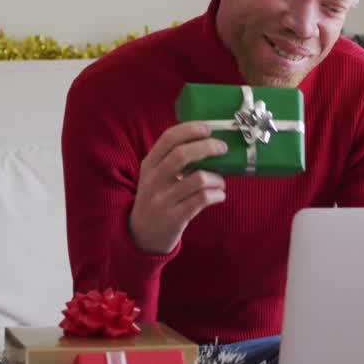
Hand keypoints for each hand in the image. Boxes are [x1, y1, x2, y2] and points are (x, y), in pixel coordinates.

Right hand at [129, 122, 228, 254]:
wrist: (141, 234)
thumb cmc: (157, 198)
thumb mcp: (155, 176)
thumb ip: (173, 159)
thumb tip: (208, 140)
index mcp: (149, 164)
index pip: (168, 138)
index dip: (190, 129)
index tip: (208, 128)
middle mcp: (154, 180)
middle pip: (182, 155)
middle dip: (207, 147)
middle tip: (222, 148)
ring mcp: (163, 199)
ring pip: (198, 178)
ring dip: (217, 177)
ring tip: (220, 182)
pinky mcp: (175, 217)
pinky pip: (203, 199)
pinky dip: (217, 194)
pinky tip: (219, 195)